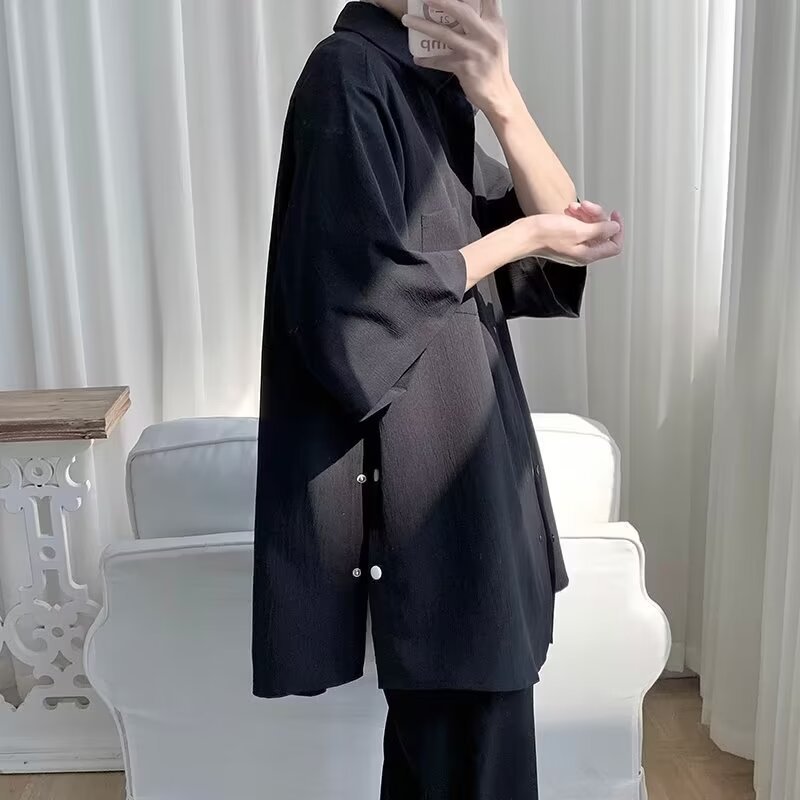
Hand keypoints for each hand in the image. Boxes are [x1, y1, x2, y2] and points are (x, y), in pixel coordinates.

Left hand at [401, 0, 517, 115]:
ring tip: (407, 20)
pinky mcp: (464, 67)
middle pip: (461, 10)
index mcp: (494, 24)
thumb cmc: (494, 67)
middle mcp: (486, 34)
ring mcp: (474, 51)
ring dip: (422, 25)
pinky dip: (427, 60)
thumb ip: (483, 22)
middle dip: (441, 1)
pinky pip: (440, 61)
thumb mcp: (495, 38)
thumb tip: (462, 8)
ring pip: (445, 33)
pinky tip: (418, 58)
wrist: (499, 94)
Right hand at [524, 212, 623, 266]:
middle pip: (601, 233)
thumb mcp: (578, 230)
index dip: (617, 230)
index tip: (614, 216)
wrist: (525, 235)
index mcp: (587, 254)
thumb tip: (615, 229)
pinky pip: (578, 226)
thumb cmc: (546, 235)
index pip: (613, 245)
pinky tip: (569, 210)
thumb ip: (600, 230)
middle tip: (588, 206)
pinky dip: (576, 216)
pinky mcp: (564, 238)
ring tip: (574, 207)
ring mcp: (572, 245)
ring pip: (590, 227)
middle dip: (597, 216)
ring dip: (585, 214)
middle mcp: (582, 252)